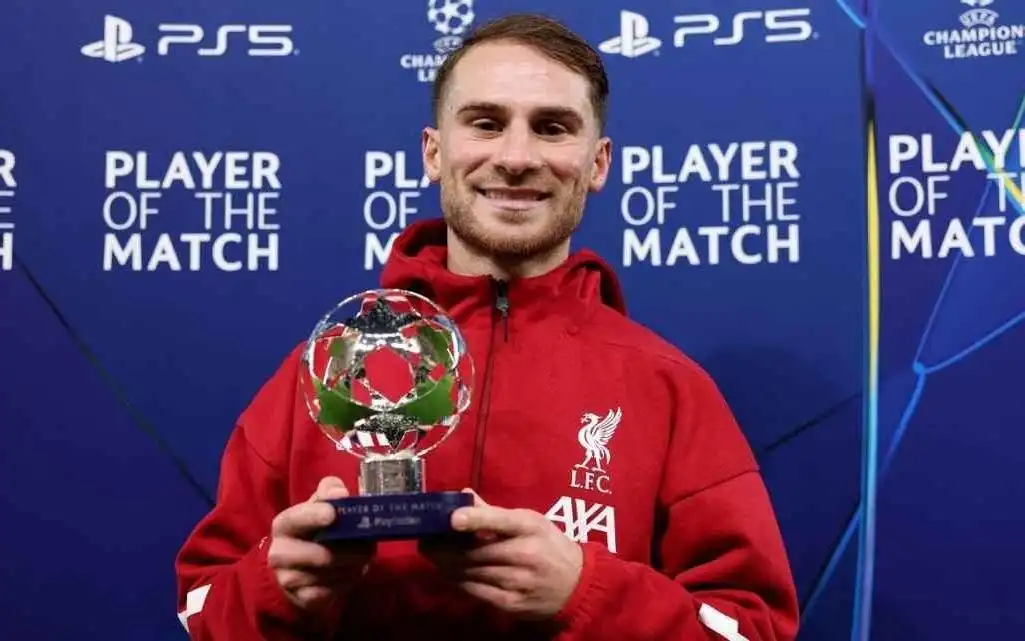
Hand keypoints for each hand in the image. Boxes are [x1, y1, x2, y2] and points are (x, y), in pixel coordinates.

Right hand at [268, 476, 374, 610]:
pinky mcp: (303, 598)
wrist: (293, 568)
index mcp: (284, 525)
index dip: (314, 516)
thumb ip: (328, 492)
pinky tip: (354, 571)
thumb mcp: (316, 506)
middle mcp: (280, 553)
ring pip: (332, 574)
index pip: (296, 519)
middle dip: (353, 550)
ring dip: (356, 565)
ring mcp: (289, 579)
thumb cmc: (311, 531)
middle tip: (371, 545)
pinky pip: (334, 591)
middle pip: (322, 555)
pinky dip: (350, 580)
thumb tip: (339, 492)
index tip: (333, 514)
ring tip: (364, 556)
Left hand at [423, 490, 583, 619]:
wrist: (576, 584)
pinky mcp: (511, 603)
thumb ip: (494, 513)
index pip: (500, 521)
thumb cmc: (548, 545)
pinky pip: (474, 591)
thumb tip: (462, 496)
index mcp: (529, 527)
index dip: (474, 519)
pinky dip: (457, 581)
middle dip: (443, 548)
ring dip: (446, 564)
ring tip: (433, 555)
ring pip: (469, 573)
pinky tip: (450, 573)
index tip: (451, 518)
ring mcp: (517, 582)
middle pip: (474, 552)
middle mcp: (524, 554)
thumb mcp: (530, 521)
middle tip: (425, 541)